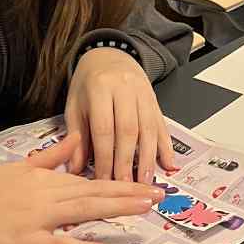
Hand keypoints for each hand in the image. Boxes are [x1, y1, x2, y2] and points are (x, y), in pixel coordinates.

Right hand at [0, 135, 157, 243]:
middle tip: (159, 194)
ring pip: (86, 211)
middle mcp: (45, 194)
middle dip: (130, 193)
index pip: (89, 179)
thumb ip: (49, 157)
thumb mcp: (15, 168)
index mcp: (42, 177)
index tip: (144, 182)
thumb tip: (76, 139)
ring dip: (119, 210)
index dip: (119, 181)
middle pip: (95, 192)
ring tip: (146, 210)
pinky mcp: (27, 242)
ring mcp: (37, 218)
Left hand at [64, 47, 175, 181]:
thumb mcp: (75, 105)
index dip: (105, 157)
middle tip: (125, 187)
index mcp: (100, 89)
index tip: (103, 181)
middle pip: (128, 130)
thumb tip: (76, 170)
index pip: (104, 129)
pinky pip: (162, 125)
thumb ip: (77, 137)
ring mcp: (143, 93)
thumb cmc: (88, 84)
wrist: (110, 56)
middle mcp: (125, 89)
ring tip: (145, 182)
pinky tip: (168, 164)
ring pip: (148, 129)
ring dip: (148, 158)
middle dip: (127, 162)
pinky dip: (166, 146)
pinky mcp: (155, 100)